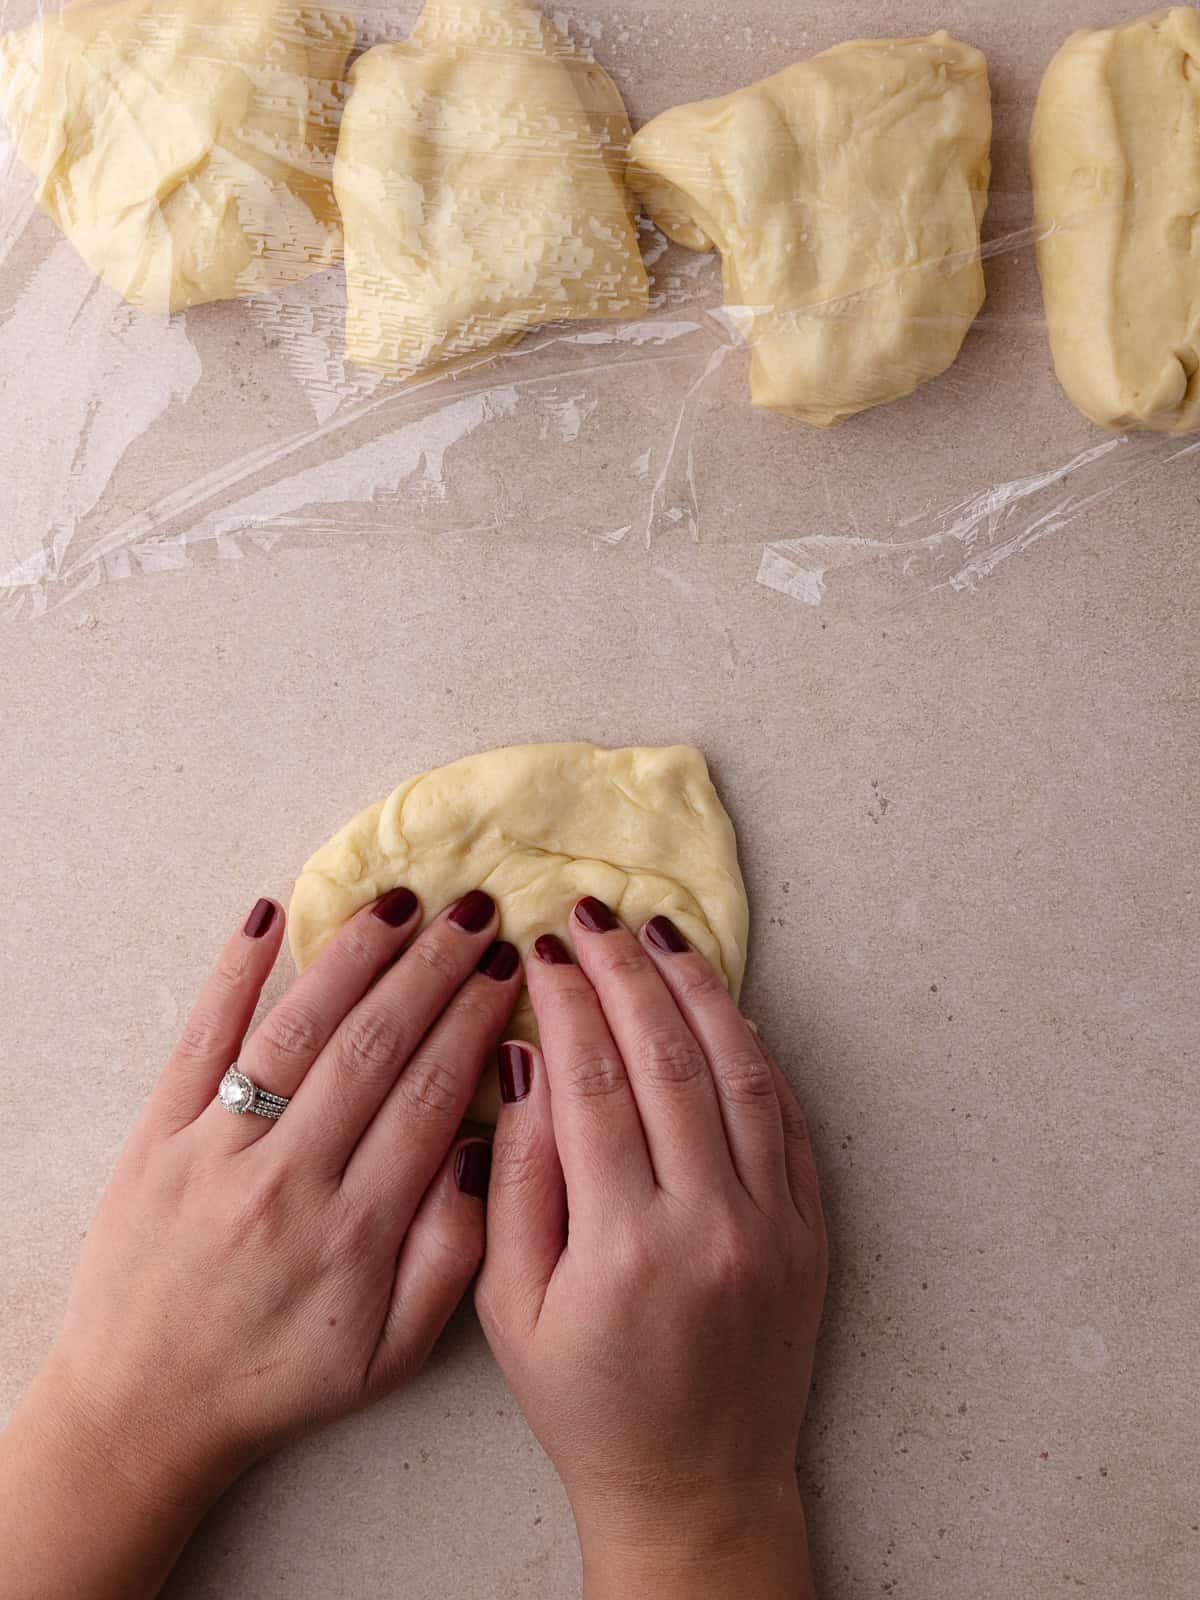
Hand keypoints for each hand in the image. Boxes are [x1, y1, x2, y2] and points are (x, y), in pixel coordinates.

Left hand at [0, 887, 517, 1599]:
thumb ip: (453, 1255)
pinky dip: (232, 971)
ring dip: (354, 955)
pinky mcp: (156, 1135)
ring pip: (296, 1029)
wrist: (143, 1409)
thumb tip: (488, 1147)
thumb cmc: (280, 1378)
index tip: (508, 971)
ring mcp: (214, 1150)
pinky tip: (270, 915)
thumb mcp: (392, 1353)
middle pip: (373, 1047)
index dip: (475, 1022)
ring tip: (403, 902)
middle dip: (433, 969)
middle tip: (476, 913)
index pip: (432, 1095)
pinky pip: (199, 1038)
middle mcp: (287, 1179)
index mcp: (355, 1231)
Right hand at [477, 900, 826, 1599]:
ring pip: (738, 1071)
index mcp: (624, 1247)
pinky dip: (751, 1050)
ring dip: (697, 991)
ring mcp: (772, 1223)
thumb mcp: (512, 1310)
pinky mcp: (808, 1228)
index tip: (544, 950)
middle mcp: (710, 1224)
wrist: (698, 1484)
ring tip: (660, 935)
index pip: (593, 1084)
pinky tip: (720, 1007)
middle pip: (668, 1059)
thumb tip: (527, 1062)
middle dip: (625, 974)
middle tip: (593, 916)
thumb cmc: (589, 1404)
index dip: (566, 1003)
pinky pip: (783, 1115)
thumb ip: (517, 1182)